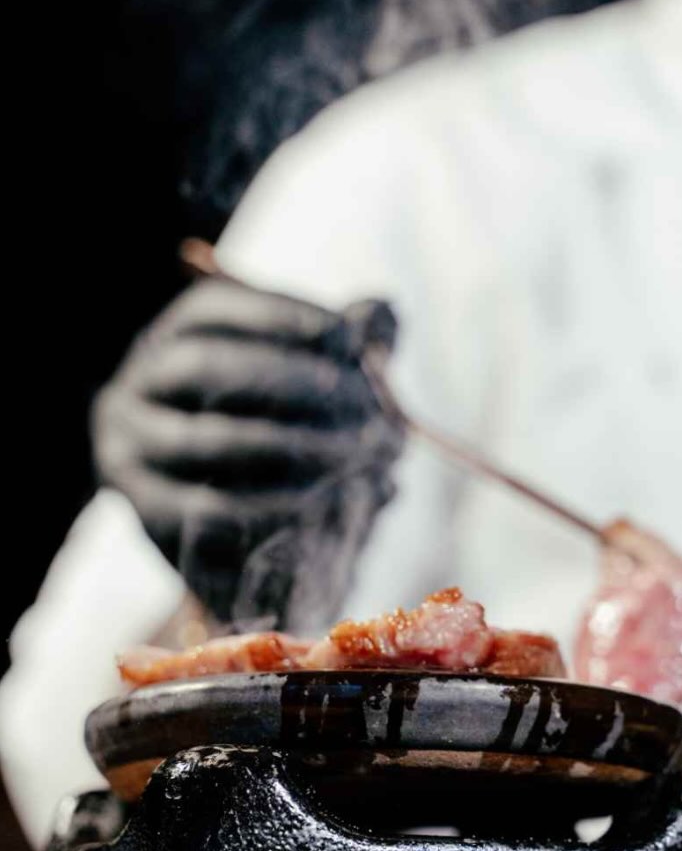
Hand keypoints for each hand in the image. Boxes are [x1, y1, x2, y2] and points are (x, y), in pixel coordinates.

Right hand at [92, 276, 402, 627]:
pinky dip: (275, 503)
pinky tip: (327, 502)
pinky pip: (208, 507)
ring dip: (297, 445)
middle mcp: (138, 385)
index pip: (215, 308)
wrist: (252, 541)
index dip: (283, 316)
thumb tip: (382, 313)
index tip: (350, 337)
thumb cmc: (291, 438)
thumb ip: (345, 348)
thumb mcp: (318, 384)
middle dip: (294, 380)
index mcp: (176, 337)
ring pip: (209, 439)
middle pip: (204, 366)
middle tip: (368, 404)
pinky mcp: (146, 513)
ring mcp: (130, 449)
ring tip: (365, 455)